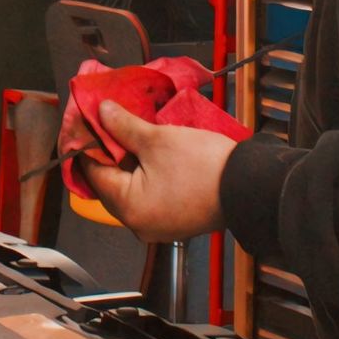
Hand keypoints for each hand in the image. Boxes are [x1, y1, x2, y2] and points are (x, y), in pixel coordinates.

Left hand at [86, 102, 233, 242]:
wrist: (249, 186)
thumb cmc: (201, 164)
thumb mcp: (158, 139)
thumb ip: (124, 126)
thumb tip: (101, 112)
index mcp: (128, 208)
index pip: (93, 172)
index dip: (89, 142)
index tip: (90, 120)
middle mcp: (138, 225)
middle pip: (111, 183)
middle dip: (111, 152)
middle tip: (111, 122)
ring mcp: (158, 227)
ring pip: (131, 189)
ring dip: (129, 163)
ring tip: (131, 133)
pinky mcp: (175, 222)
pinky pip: (150, 197)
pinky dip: (147, 176)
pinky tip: (151, 154)